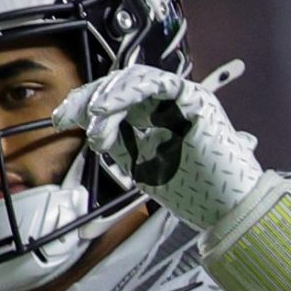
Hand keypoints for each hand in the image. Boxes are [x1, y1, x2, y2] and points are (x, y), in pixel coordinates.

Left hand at [55, 60, 259, 233]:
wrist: (228, 210)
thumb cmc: (193, 194)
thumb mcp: (142, 167)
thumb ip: (121, 144)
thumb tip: (95, 128)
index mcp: (157, 119)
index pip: (117, 101)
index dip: (87, 105)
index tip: (63, 120)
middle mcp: (170, 105)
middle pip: (121, 86)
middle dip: (89, 97)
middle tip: (67, 116)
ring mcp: (184, 99)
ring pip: (135, 80)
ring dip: (108, 97)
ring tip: (92, 120)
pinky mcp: (196, 100)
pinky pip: (157, 83)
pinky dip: (129, 93)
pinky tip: (107, 109)